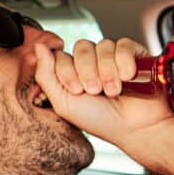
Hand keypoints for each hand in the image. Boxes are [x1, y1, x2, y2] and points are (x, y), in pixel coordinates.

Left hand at [34, 38, 173, 152]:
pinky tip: (127, 77)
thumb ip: (45, 75)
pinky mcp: (135, 56)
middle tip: (96, 91)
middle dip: (87, 71)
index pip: (63, 55)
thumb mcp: (64, 103)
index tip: (78, 91)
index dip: (69, 71)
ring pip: (103, 45)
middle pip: (82, 47)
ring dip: (107, 71)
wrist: (135, 129)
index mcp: (75, 73)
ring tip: (114, 90)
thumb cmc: (102, 122)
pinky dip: (124, 61)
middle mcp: (94, 64)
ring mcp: (114, 59)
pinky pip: (124, 45)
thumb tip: (39, 47)